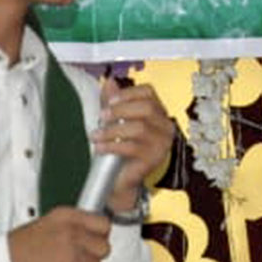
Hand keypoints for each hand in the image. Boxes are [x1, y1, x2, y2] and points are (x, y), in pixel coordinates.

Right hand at [8, 207, 110, 261]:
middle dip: (93, 256)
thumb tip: (94, 233)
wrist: (5, 261)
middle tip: (79, 258)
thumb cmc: (23, 244)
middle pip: (104, 248)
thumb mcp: (50, 223)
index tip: (95, 240)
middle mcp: (72, 232)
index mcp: (68, 216)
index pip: (103, 224)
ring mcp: (72, 252)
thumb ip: (74, 226)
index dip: (101, 235)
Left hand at [93, 79, 173, 213]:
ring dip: (112, 130)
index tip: (110, 100)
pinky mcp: (154, 159)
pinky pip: (132, 147)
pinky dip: (112, 145)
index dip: (129, 93)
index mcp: (158, 113)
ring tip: (96, 135)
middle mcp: (165, 127)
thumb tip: (109, 81)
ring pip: (139, 128)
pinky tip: (100, 147)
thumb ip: (113, 102)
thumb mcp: (114, 121)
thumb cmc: (119, 149)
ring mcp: (162, 144)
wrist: (120, 179)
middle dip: (120, 110)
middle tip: (101, 117)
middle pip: (146, 108)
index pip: (149, 93)